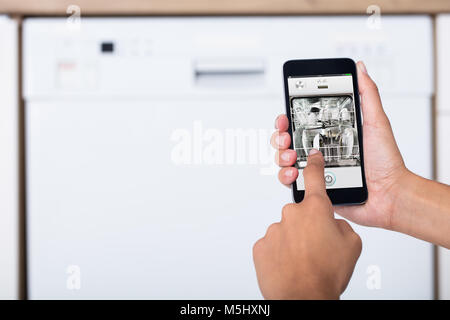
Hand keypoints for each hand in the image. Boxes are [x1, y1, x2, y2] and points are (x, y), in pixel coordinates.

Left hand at [253, 150, 361, 298]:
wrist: (303, 298)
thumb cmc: (326, 275)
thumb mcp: (351, 246)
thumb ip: (341, 226)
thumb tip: (332, 225)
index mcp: (315, 210)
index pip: (315, 178)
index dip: (315, 165)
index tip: (312, 156)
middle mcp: (292, 214)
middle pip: (301, 214)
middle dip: (309, 227)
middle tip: (317, 248)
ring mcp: (274, 229)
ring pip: (287, 230)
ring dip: (294, 242)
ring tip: (304, 262)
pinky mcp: (261, 245)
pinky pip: (273, 244)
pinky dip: (280, 253)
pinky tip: (290, 265)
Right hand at [271, 61, 408, 228]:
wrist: (389, 195)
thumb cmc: (386, 162)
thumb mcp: (376, 122)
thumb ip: (367, 94)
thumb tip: (360, 68)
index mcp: (330, 134)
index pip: (302, 122)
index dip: (288, 117)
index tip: (286, 115)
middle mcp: (320, 151)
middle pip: (287, 139)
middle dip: (280, 135)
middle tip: (285, 136)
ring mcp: (315, 170)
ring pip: (284, 159)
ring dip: (280, 155)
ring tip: (291, 156)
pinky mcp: (314, 188)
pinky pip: (291, 182)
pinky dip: (286, 176)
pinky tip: (294, 173)